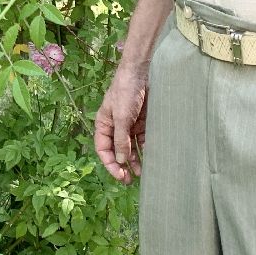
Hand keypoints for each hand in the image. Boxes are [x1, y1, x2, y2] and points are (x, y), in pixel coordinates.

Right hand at [94, 65, 147, 182]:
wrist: (140, 73)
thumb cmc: (125, 92)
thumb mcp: (121, 117)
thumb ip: (121, 140)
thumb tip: (120, 161)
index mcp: (104, 124)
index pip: (103, 149)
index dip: (110, 163)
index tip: (119, 176)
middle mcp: (115, 127)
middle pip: (116, 151)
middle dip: (121, 166)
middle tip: (129, 181)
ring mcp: (129, 125)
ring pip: (130, 148)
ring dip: (134, 161)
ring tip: (141, 174)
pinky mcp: (141, 123)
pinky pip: (142, 140)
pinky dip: (145, 150)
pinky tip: (151, 158)